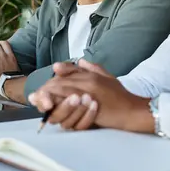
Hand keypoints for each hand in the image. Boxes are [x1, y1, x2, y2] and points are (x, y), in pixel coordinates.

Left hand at [28, 60, 152, 132]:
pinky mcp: (90, 103)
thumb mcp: (107, 77)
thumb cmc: (121, 96)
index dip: (51, 81)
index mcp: (90, 74)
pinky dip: (58, 105)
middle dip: (46, 89)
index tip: (41, 89)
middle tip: (36, 98)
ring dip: (49, 97)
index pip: (65, 74)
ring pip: (62, 91)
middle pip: (60, 82)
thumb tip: (79, 60)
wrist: (133, 110)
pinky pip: (70, 103)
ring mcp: (89, 91)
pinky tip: (52, 110)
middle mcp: (88, 80)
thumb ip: (93, 68)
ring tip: (41, 103)